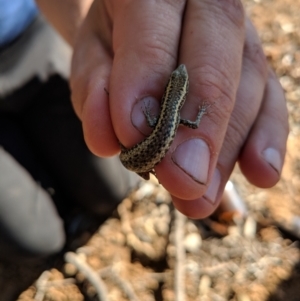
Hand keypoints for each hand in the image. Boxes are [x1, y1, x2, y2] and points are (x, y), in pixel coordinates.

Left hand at [70, 0, 287, 218]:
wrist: (139, 25)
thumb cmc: (113, 43)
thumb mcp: (91, 59)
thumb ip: (94, 92)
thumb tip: (107, 140)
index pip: (155, 33)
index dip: (147, 87)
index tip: (136, 139)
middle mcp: (207, 5)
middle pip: (214, 61)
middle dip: (198, 128)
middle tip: (183, 181)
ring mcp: (240, 36)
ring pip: (247, 87)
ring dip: (224, 149)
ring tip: (200, 196)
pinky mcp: (255, 66)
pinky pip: (271, 98)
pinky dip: (265, 138)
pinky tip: (260, 173)